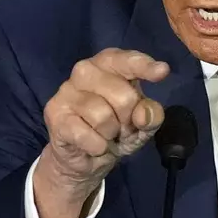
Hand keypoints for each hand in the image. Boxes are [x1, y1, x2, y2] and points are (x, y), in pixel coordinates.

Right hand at [33, 48, 168, 217]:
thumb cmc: (118, 130)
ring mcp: (67, 91)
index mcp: (109, 64)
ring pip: (103, 116)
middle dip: (128, 119)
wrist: (86, 158)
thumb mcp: (143, 123)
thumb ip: (151, 115)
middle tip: (122, 126)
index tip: (162, 71)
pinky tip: (93, 144)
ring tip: (106, 134)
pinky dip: (97, 146)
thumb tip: (143, 114)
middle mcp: (85, 70)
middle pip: (122, 95)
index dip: (145, 66)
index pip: (127, 60)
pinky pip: (87, 135)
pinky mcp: (55, 113)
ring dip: (111, 134)